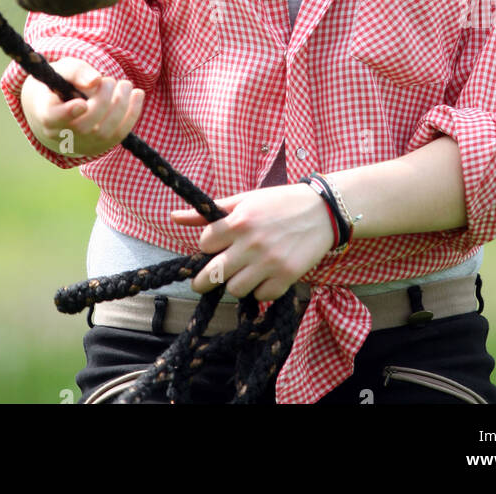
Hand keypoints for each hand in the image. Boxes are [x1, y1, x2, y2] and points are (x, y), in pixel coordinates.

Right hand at [24, 57, 143, 160]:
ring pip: (104, 133)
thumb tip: (95, 80)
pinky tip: (138, 94)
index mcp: (47, 114)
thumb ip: (77, 71)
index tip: (82, 104)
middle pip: (84, 125)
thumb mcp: (64, 70)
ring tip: (125, 84)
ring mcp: (81, 145)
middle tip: (109, 80)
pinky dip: (132, 114)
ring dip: (121, 106)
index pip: (53, 119)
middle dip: (103, 100)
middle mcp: (62, 135)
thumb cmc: (62, 83)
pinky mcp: (99, 147)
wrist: (61, 106)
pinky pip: (118, 136)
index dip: (67, 114)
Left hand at [170, 184, 334, 302]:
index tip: (214, 246)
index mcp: (239, 221)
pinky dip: (260, 290)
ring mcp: (269, 262)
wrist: (323, 211)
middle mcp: (251, 243)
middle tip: (206, 280)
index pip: (205, 244)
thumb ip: (210, 211)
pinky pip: (261, 295)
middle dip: (205, 279)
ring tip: (242, 273)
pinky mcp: (286, 276)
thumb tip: (173, 216)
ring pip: (235, 289)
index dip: (207, 246)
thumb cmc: (280, 202)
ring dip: (236, 283)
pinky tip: (264, 276)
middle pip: (213, 274)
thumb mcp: (245, 199)